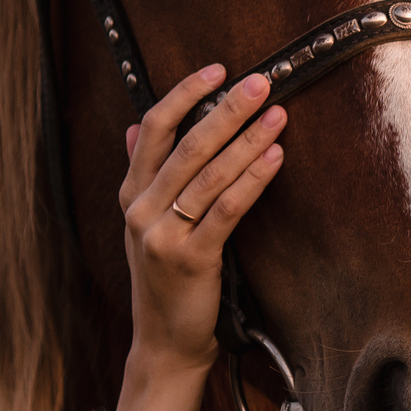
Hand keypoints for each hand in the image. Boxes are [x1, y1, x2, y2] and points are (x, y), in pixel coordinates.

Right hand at [114, 65, 286, 410]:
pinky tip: (275, 158)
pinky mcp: (191, 258)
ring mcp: (163, 234)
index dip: (185, 93)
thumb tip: (138, 126)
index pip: (155, 127)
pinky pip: (226, 209)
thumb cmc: (166, 279)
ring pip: (210, 173)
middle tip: (261, 82)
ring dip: (248, 139)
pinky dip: (253, 179)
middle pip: (187, 143)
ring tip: (278, 115)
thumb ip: (144, 174)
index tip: (218, 69)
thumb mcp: (147, 224)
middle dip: (227, 108)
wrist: (165, 341)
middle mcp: (141, 209)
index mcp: (132, 194)